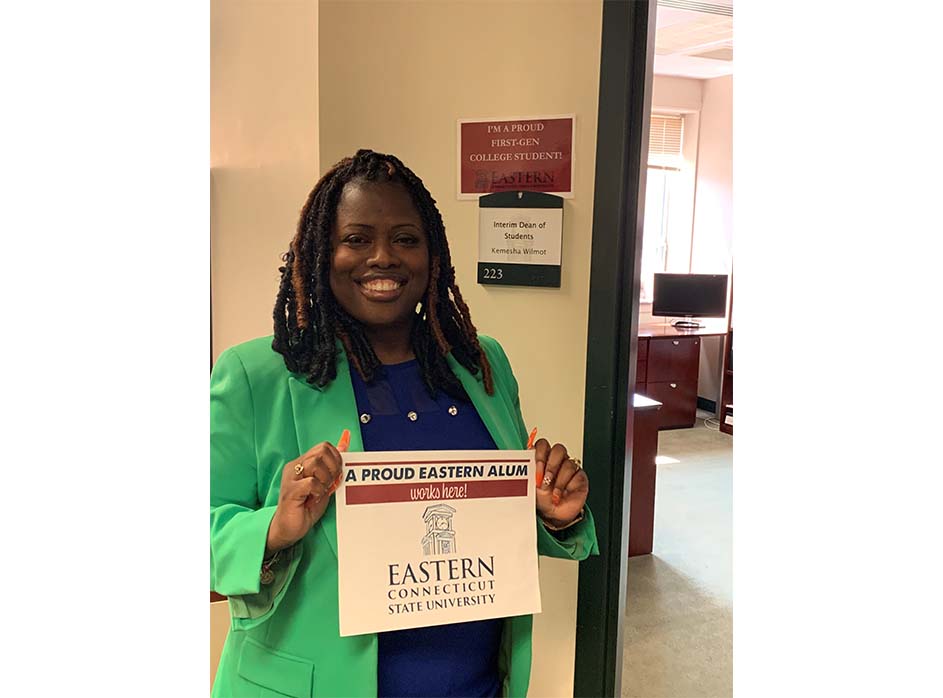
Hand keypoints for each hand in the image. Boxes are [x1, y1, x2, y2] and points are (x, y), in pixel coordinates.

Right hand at [266, 429, 349, 552]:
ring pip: (316, 463)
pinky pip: (311, 482)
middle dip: (333, 467)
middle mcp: (295, 466)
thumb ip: (332, 465)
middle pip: (321, 451)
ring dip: (325, 479)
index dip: (336, 459)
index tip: (336, 475)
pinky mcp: (290, 491)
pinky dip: (318, 491)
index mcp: (302, 462)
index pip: (324, 446)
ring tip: (320, 492)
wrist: (288, 529)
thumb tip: (345, 444)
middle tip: (329, 484)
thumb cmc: (306, 507)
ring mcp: (291, 478)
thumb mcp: (324, 484)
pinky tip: (314, 499)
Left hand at [533, 438, 588, 528]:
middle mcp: (558, 461)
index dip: (540, 453)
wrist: (553, 515)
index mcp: (544, 458)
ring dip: (557, 479)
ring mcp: (570, 468)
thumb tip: (523, 465)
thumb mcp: (531, 486)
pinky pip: (576, 474)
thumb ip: (529, 473)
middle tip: (543, 479)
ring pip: (568, 463)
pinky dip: (564, 486)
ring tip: (550, 491)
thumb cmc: (542, 499)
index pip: (543, 445)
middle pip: (559, 449)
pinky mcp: (580, 476)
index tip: (535, 467)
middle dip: (550, 464)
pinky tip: (557, 495)